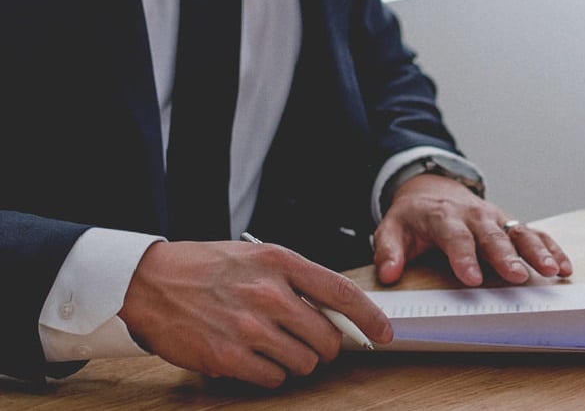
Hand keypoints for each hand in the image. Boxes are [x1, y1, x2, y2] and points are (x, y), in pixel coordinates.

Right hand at [119, 241, 392, 387]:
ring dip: (297, 360)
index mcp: (280, 262)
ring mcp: (249, 326)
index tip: (383, 332)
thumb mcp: (257, 257)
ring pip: (304, 362)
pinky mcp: (227, 356)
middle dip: (325, 346)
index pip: (341, 292)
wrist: (150, 282)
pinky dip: (270, 373)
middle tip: (310, 341)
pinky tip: (254, 357)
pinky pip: (273, 378)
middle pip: (326, 338)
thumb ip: (296, 279)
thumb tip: (333, 310)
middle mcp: (269, 293)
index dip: (369, 317)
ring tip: (275, 346)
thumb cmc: (206, 266)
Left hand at [373, 174, 572, 285]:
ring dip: (536, 251)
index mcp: (443, 217)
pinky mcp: (509, 223)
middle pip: (492, 236)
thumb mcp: (391, 228)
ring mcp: (495, 218)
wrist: (431, 186)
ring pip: (519, 233)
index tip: (471, 278)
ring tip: (552, 271)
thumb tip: (388, 274)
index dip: (464, 258)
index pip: (455, 238)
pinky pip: (534, 233)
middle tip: (516, 276)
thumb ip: (388, 251)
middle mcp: (473, 216)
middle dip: (505, 256)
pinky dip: (551, 247)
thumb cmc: (413, 215)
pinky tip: (564, 266)